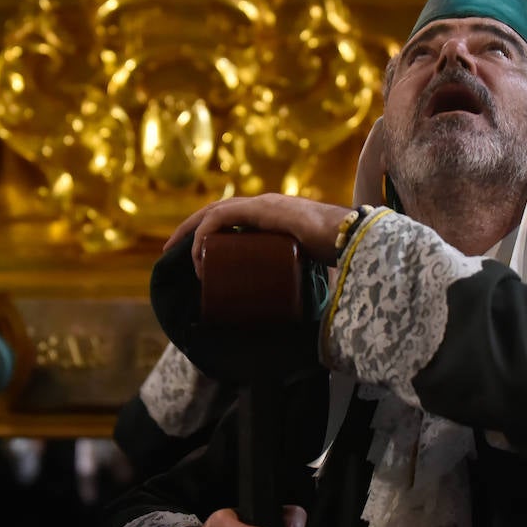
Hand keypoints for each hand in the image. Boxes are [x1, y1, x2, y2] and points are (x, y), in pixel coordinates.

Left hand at [166, 195, 354, 277]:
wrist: (353, 239)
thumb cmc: (341, 255)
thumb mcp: (312, 267)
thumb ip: (306, 283)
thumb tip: (307, 321)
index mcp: (276, 215)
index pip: (234, 216)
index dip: (211, 232)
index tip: (198, 256)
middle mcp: (266, 204)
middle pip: (217, 212)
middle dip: (191, 230)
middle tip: (173, 253)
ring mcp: (263, 204)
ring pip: (214, 212)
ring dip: (192, 233)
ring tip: (180, 257)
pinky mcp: (262, 209)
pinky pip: (220, 219)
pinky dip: (204, 236)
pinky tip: (198, 256)